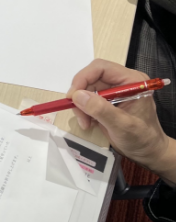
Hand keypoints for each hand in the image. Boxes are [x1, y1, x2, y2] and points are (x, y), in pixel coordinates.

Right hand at [67, 59, 175, 182]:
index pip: (101, 68)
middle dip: (81, 96)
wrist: (148, 153)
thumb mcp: (123, 125)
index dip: (84, 77)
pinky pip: (87, 99)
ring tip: (85, 122)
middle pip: (91, 78)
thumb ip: (101, 110)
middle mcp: (121, 82)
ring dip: (81, 106)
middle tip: (78, 113)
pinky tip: (89, 123)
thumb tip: (77, 95)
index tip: (73, 95)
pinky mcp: (106, 100)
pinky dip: (83, 110)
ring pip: (86, 89)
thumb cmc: (142, 139)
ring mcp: (113, 91)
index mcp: (131, 80)